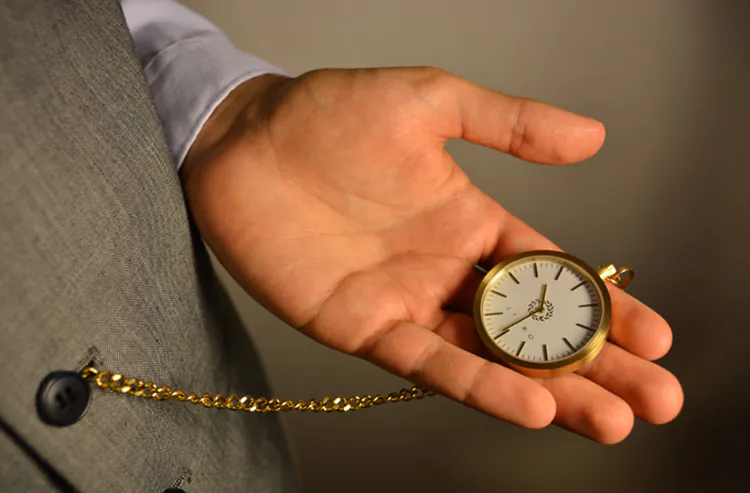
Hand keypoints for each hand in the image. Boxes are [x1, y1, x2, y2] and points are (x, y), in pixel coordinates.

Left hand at [181, 68, 682, 443]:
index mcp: (470, 220)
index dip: (605, 306)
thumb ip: (508, 124)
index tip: (656, 338)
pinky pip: (429, 362)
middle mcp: (446, 270)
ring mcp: (407, 302)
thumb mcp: (431, 104)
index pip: (552, 273)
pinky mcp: (362, 327)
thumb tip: (592, 136)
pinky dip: (479, 386)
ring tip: (609, 419)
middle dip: (595, 364)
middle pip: (533, 329)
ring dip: (551, 390)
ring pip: (491, 358)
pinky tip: (531, 408)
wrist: (243, 139)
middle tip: (654, 400)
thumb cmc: (328, 114)